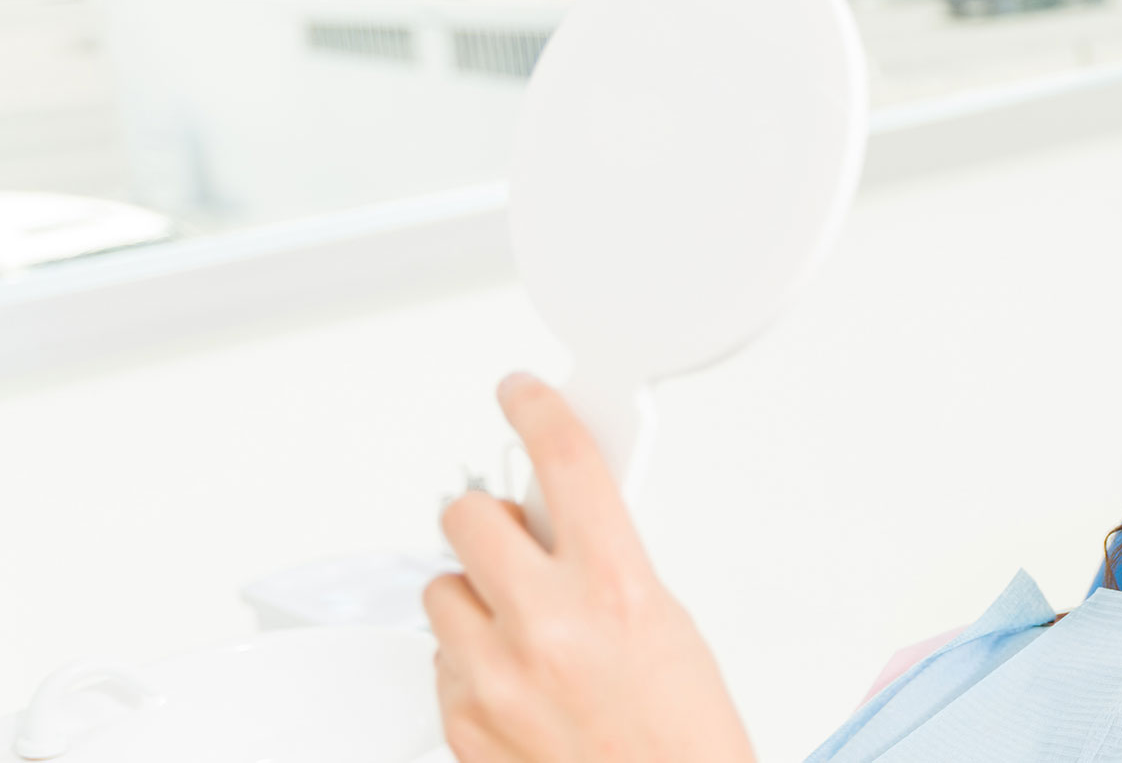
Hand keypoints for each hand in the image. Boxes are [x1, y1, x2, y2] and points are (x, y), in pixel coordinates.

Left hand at [425, 372, 755, 762]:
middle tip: (517, 538)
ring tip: (529, 634)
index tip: (522, 392)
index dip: (539, 409)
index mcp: (614, 589)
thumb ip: (608, 559)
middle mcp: (547, 626)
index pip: (567, 462)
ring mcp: (495, 675)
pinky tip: (521, 684)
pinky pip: (440, 658)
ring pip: (444, 588)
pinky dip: (473, 662)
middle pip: (470, 515)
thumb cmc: (681, 736)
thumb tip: (567, 514)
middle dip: (491, 518)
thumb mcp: (667, 623)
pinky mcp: (461, 719)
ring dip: (479, 599)